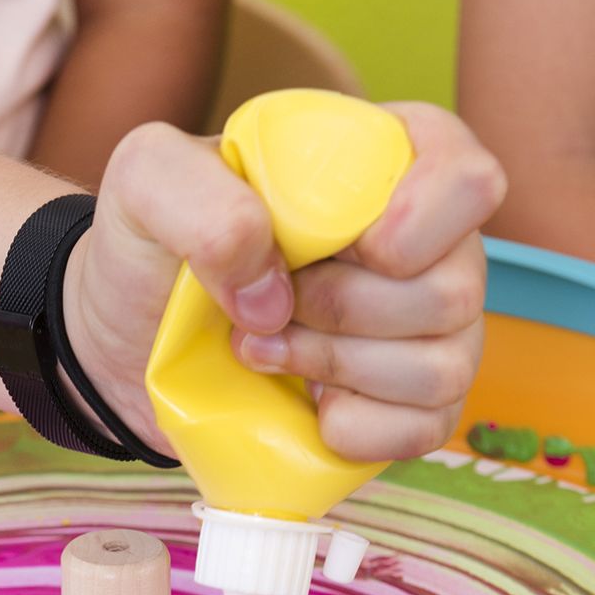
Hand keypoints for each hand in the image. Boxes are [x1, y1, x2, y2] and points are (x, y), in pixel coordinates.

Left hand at [63, 103, 505, 460]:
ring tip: (262, 352)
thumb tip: (273, 289)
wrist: (125, 338)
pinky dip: (353, 428)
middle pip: (454, 288)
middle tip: (263, 310)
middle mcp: (427, 245)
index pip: (469, 176)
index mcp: (385, 164)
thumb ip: (198, 199)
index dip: (422, 220)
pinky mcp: (407, 407)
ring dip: (335, 368)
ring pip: (444, 366)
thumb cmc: (152, 244)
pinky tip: (303, 408)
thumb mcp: (144, 182)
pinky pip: (425, 429)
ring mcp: (427, 331)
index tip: (347, 247)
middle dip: (342, 311)